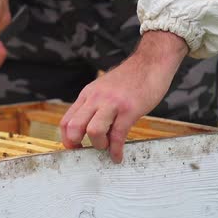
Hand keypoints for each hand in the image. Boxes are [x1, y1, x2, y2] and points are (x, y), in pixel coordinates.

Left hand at [60, 31, 187, 162]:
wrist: (151, 61)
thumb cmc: (130, 78)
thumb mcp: (104, 88)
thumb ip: (95, 105)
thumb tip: (88, 127)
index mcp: (88, 95)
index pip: (66, 120)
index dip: (67, 139)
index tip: (75, 148)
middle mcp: (96, 98)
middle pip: (74, 127)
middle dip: (77, 144)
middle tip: (86, 151)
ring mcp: (112, 103)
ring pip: (93, 131)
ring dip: (99, 145)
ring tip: (107, 147)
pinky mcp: (130, 109)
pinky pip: (118, 135)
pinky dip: (116, 150)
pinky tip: (118, 155)